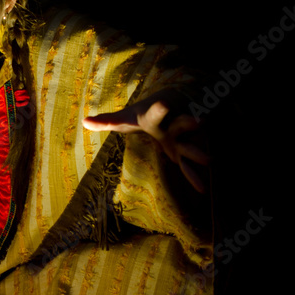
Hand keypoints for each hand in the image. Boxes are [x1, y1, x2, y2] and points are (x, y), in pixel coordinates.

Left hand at [83, 92, 208, 192]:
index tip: (164, 103)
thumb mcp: (125, 118)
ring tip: (209, 160)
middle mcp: (171, 126)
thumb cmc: (143, 115)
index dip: (159, 109)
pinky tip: (202, 190)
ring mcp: (180, 140)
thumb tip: (85, 121)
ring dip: (198, 152)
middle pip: (181, 124)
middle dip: (189, 124)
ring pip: (190, 146)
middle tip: (201, 120)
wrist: (169, 105)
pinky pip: (189, 167)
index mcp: (155, 118)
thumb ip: (107, 121)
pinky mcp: (183, 153)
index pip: (156, 113)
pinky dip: (194, 177)